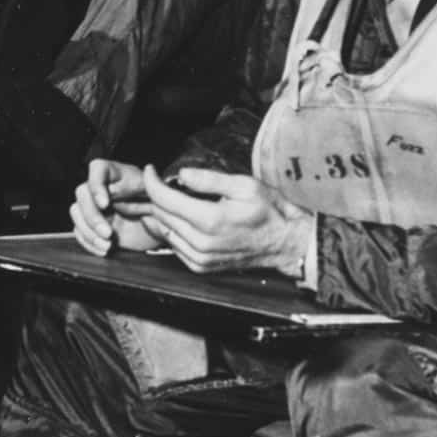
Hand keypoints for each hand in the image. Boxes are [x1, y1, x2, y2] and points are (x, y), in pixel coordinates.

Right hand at [70, 159, 157, 256]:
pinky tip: (104, 249)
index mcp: (115, 173)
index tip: (105, 204)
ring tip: (107, 244)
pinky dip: (89, 242)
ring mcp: (93, 206)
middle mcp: (100, 187)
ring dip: (89, 231)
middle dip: (93, 216)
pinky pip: (79, 231)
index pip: (98, 169)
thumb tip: (146, 172)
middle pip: (83, 193)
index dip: (97, 187)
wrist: (156, 226)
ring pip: (76, 212)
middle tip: (108, 233)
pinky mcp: (91, 224)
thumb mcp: (157, 193)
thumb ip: (151, 184)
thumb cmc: (158, 203)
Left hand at [139, 164, 311, 276]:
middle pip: (160, 215)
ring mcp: (200, 258)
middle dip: (154, 195)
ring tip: (166, 197)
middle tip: (157, 180)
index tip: (150, 170)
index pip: (164, 199)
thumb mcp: (244, 185)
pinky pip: (174, 246)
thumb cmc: (269, 211)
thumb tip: (181, 174)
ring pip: (163, 231)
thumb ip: (209, 179)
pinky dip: (171, 230)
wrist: (285, 244)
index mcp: (210, 220)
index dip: (151, 181)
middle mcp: (200, 243)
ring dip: (160, 213)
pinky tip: (178, 218)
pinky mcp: (201, 267)